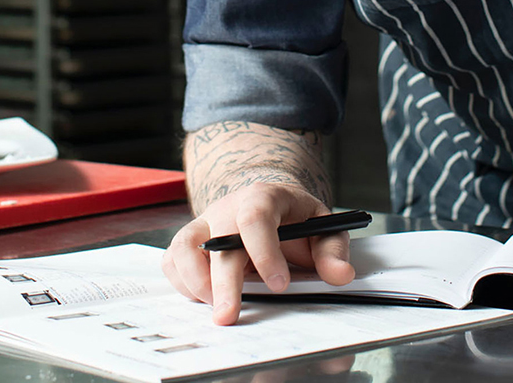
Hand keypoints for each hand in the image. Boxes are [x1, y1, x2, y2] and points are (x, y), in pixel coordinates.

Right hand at [162, 184, 355, 325]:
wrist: (268, 203)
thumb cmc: (294, 218)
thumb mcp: (322, 226)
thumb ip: (332, 250)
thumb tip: (340, 275)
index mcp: (264, 196)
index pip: (256, 216)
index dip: (264, 251)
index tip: (280, 285)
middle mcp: (229, 207)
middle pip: (219, 240)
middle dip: (224, 282)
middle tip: (229, 316)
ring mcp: (206, 222)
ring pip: (185, 246)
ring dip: (196, 282)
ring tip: (215, 307)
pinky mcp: (191, 240)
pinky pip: (173, 260)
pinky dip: (181, 283)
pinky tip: (203, 299)